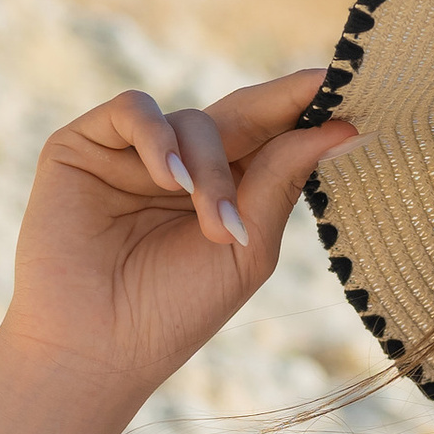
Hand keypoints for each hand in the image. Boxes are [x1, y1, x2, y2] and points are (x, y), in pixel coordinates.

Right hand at [0, 68, 354, 402]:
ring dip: (212, 169)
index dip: (305, 109)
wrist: (98, 349)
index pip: (270, 135)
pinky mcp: (84, 145)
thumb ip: (282, 182)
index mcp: (225, 189)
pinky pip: (132, 109)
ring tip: (215, 225)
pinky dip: (158, 137)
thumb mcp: (247, 248)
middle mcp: (181, 164)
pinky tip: (169, 180)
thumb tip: (342, 128)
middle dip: (278, 111)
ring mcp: (132, 153)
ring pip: (192, 120)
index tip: (348, 85)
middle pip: (239, 115)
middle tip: (318, 94)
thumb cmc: (175, 311)